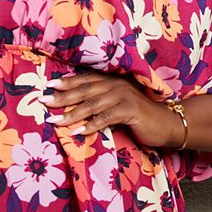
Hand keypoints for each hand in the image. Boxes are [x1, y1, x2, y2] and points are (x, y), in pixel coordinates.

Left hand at [44, 70, 184, 150]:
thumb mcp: (117, 107)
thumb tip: (74, 110)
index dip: (67, 82)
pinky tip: (78, 132)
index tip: (48, 86)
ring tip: (55, 121)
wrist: (167, 124)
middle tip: (44, 101)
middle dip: (63, 97)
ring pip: (93, 104)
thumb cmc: (140, 117)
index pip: (85, 80)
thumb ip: (100, 105)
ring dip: (72, 113)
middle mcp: (117, 85)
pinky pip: (107, 117)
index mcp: (112, 82)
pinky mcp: (131, 110)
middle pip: (85, 90)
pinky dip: (91, 125)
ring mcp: (124, 96)